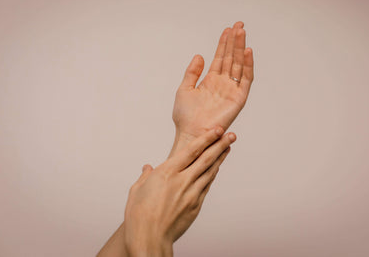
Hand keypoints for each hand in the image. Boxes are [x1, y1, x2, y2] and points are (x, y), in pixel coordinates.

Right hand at [124, 127, 235, 256]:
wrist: (149, 238)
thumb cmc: (139, 216)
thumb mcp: (137, 191)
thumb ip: (145, 177)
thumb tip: (148, 169)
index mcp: (167, 172)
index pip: (192, 150)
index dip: (206, 138)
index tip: (217, 130)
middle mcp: (182, 180)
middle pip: (206, 158)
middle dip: (220, 144)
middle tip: (231, 134)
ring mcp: (191, 193)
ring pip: (210, 171)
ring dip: (220, 158)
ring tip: (228, 147)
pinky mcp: (196, 206)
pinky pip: (206, 186)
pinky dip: (212, 175)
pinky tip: (216, 169)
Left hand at [170, 21, 253, 155]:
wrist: (191, 133)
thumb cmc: (185, 117)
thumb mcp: (184, 89)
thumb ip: (192, 72)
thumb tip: (199, 55)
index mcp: (211, 81)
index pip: (220, 58)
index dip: (224, 43)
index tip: (228, 29)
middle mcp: (223, 84)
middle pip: (231, 58)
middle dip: (235, 41)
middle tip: (239, 25)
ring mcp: (231, 90)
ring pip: (239, 65)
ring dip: (241, 48)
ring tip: (242, 32)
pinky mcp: (238, 99)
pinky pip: (245, 79)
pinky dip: (248, 65)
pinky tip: (247, 52)